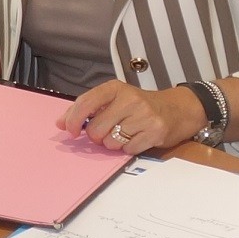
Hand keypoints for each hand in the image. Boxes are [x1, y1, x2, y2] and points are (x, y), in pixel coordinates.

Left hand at [56, 79, 206, 155]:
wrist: (177, 109)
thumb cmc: (139, 106)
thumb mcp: (115, 99)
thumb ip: (88, 109)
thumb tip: (60, 123)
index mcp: (115, 88)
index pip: (86, 102)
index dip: (73, 119)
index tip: (69, 131)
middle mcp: (130, 99)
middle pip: (96, 129)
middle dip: (97, 136)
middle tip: (108, 131)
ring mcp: (144, 115)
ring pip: (110, 142)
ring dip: (113, 144)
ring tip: (125, 133)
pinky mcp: (155, 132)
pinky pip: (128, 150)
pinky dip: (128, 148)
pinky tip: (137, 138)